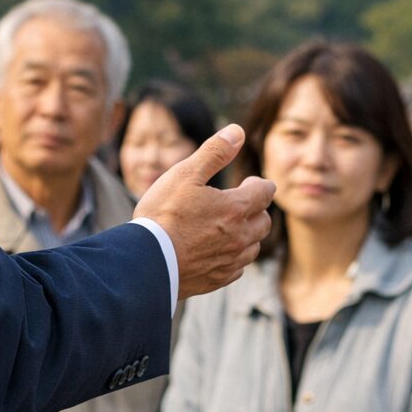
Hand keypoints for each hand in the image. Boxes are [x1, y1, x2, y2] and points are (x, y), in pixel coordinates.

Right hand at [134, 124, 274, 297]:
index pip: (265, 192)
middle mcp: (240, 237)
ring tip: (229, 226)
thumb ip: (214, 152)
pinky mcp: (217, 279)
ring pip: (253, 247)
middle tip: (239, 202)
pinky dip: (234, 257)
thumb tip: (237, 131)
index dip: (259, 184)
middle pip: (264, 221)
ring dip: (248, 234)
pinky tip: (218, 251)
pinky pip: (237, 268)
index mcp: (236, 208)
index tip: (247, 182)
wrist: (146, 260)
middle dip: (256, 209)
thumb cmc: (163, 214)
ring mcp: (230, 261)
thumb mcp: (185, 173)